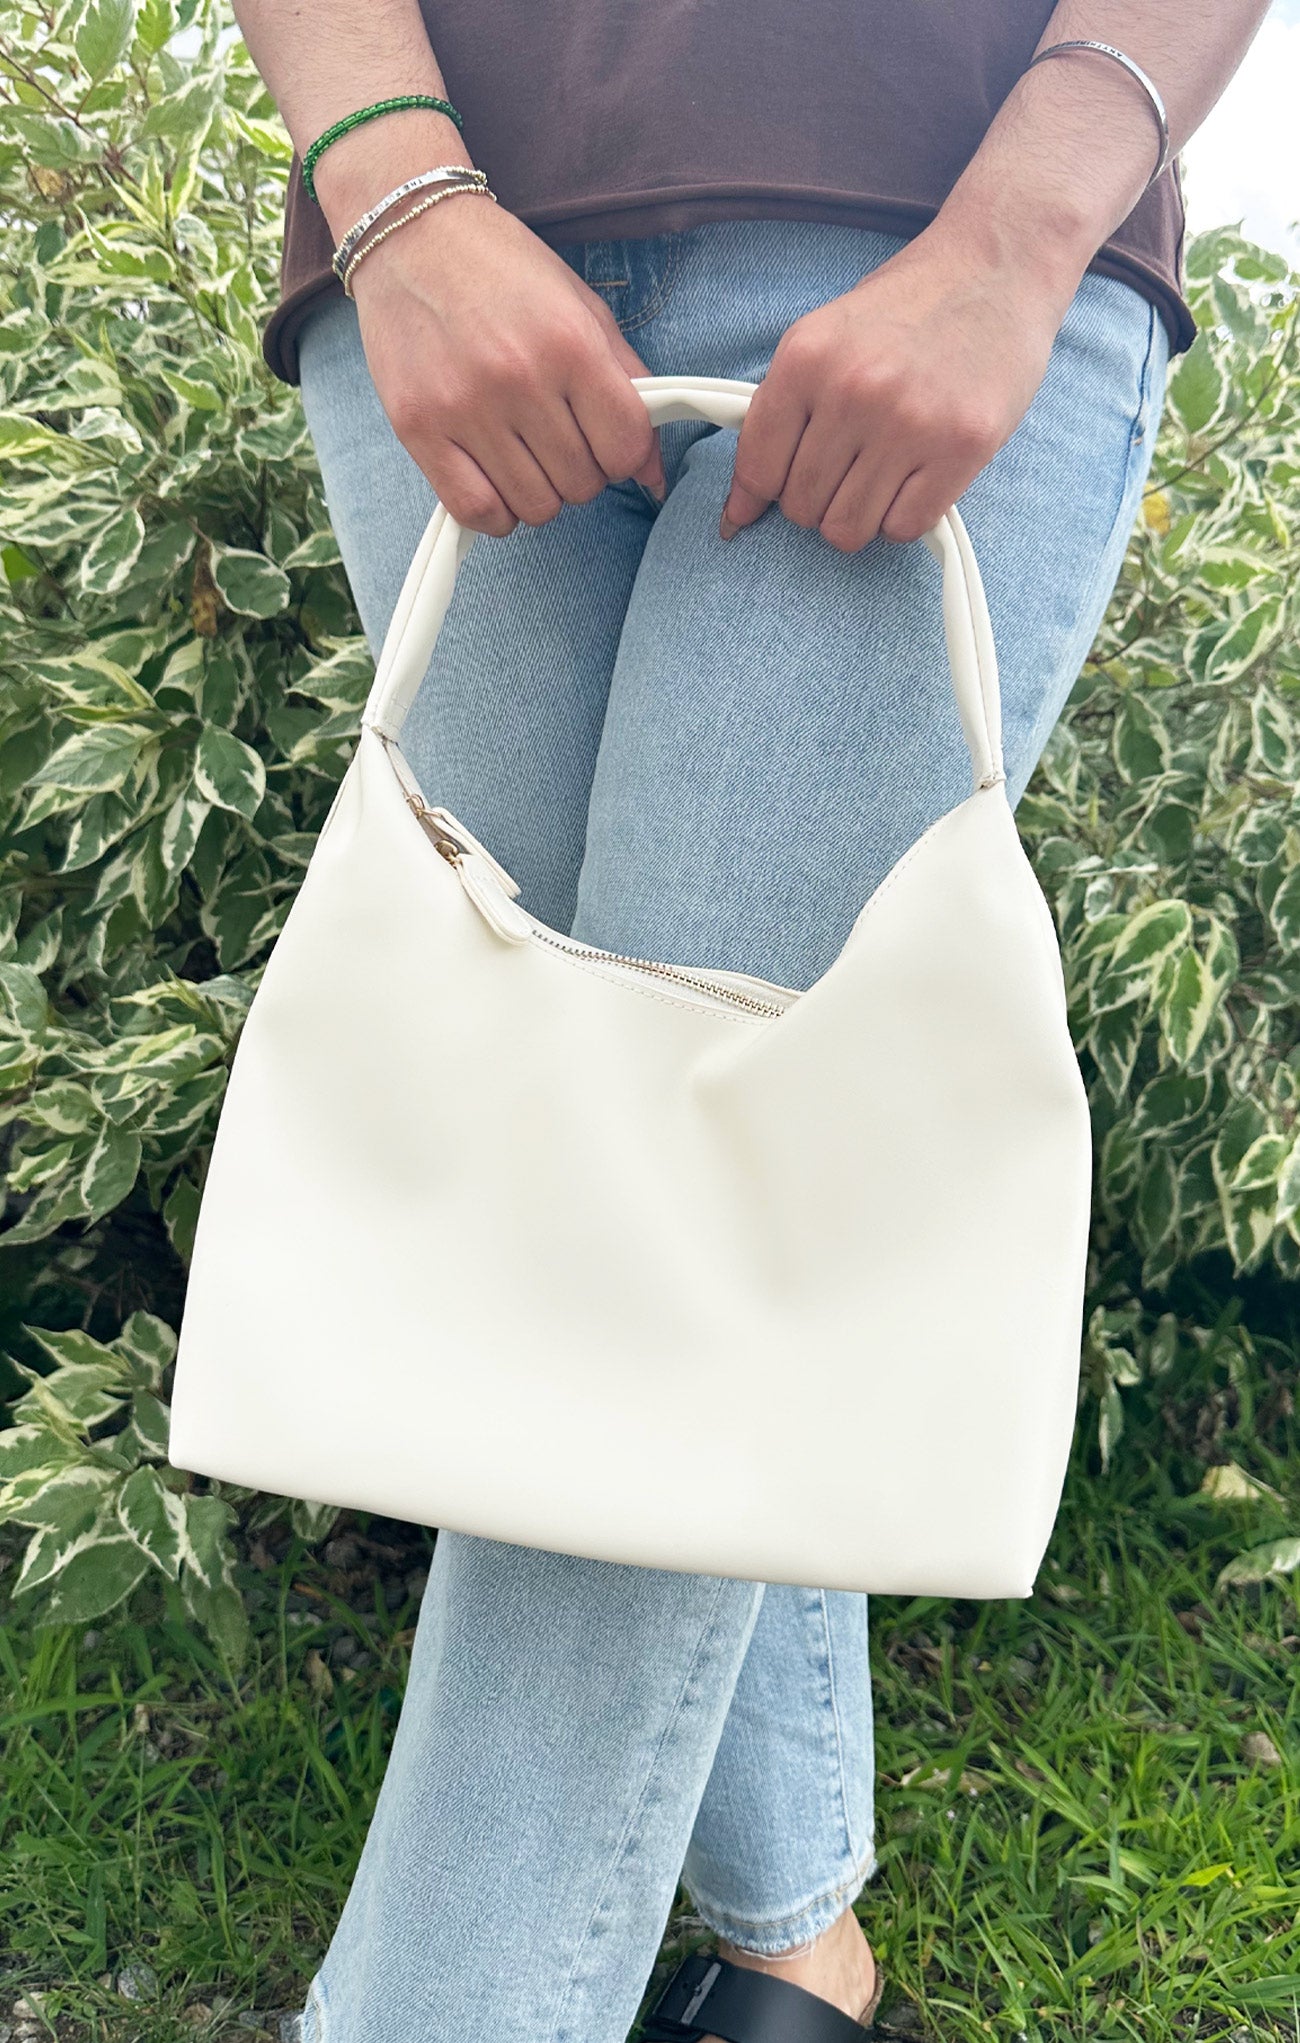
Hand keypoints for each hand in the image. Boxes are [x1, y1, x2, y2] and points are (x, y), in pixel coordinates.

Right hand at [348, 196, 666, 534]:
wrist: (410, 233)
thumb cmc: (504, 270)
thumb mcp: (581, 307)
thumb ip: (629, 386)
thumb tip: (654, 475)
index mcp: (569, 343)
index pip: (625, 448)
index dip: (623, 455)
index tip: (603, 438)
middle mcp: (520, 378)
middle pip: (581, 484)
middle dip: (580, 470)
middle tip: (557, 438)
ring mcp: (465, 407)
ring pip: (535, 506)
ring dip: (539, 492)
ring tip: (523, 454)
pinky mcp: (418, 428)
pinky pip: (477, 511)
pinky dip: (497, 511)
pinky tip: (494, 480)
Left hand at [718, 220, 1066, 552]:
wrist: (995, 266)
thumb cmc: (904, 309)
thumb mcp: (824, 338)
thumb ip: (779, 414)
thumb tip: (736, 512)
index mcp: (806, 358)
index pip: (758, 468)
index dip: (759, 495)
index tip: (771, 499)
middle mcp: (852, 390)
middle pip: (802, 507)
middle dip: (817, 501)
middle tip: (846, 470)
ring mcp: (910, 421)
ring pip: (848, 530)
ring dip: (860, 517)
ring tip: (880, 476)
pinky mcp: (963, 446)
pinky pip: (904, 528)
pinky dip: (904, 518)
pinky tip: (916, 480)